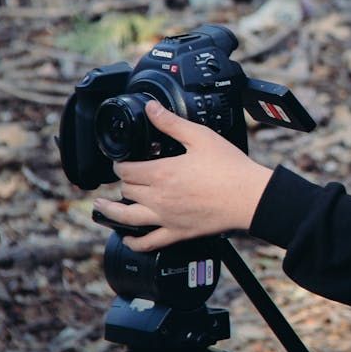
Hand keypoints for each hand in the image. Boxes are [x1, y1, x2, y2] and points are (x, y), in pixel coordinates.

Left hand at [93, 100, 273, 251]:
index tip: (121, 162)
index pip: (126, 170)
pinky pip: (148, 242)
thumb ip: (172, 123)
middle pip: (126, 190)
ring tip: (101, 207)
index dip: (120, 164)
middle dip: (122, 181)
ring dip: (110, 212)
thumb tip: (151, 109)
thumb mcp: (200, 137)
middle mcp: (159, 197)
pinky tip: (127, 239)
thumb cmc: (230, 168)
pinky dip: (133, 242)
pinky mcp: (177, 232)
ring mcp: (166, 217)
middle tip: (125, 177)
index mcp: (162, 173)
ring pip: (126, 218)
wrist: (249, 197)